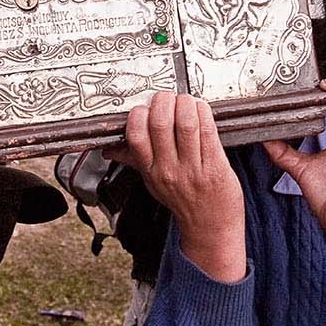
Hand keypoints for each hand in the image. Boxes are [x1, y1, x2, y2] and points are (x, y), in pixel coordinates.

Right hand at [106, 92, 245, 281]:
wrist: (210, 227)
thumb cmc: (183, 201)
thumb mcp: (152, 182)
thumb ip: (134, 160)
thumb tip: (109, 149)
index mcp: (150, 170)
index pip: (135, 135)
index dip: (140, 113)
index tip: (147, 107)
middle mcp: (168, 170)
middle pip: (160, 123)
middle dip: (163, 100)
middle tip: (168, 98)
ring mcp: (193, 168)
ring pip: (186, 123)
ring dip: (185, 103)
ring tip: (185, 101)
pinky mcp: (216, 166)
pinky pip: (208, 131)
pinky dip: (204, 113)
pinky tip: (201, 109)